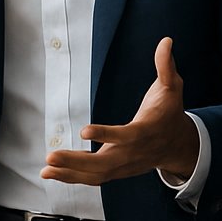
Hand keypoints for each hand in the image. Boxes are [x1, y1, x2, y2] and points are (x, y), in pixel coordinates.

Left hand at [41, 37, 198, 184]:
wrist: (177, 144)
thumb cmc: (169, 111)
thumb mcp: (172, 87)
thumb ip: (166, 66)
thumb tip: (166, 41)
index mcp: (145, 132)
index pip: (125, 136)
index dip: (106, 135)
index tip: (84, 131)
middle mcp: (132, 153)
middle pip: (104, 163)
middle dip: (76, 162)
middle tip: (51, 156)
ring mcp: (124, 166)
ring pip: (95, 175)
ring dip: (68, 173)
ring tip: (45, 169)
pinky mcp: (116, 171)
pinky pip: (92, 178)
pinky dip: (71, 177)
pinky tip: (50, 172)